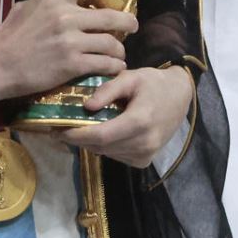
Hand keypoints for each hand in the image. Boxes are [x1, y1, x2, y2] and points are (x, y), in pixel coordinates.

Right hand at [0, 0, 138, 103]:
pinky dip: (114, 67)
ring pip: (111, 43)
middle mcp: (66, 17)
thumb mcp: (24, 8)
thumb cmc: (7, 37)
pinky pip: (104, 64)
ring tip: (120, 54)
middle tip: (133, 26)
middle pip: (112, 16)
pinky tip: (115, 68)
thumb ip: (46, 3)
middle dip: (129, 22)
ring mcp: (71, 41)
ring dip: (120, 50)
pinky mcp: (72, 64)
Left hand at [58, 64, 194, 168]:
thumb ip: (108, 90)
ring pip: (106, 153)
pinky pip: (116, 156)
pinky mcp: (145, 160)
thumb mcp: (130, 77)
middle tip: (61, 128)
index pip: (100, 135)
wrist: (180, 96)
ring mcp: (146, 155)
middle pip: (100, 146)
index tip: (57, 129)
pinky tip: (101, 133)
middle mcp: (144, 143)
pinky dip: (104, 147)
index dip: (76, 135)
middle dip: (78, 139)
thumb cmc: (153, 83)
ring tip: (77, 129)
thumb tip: (86, 106)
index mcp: (139, 121)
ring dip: (90, 143)